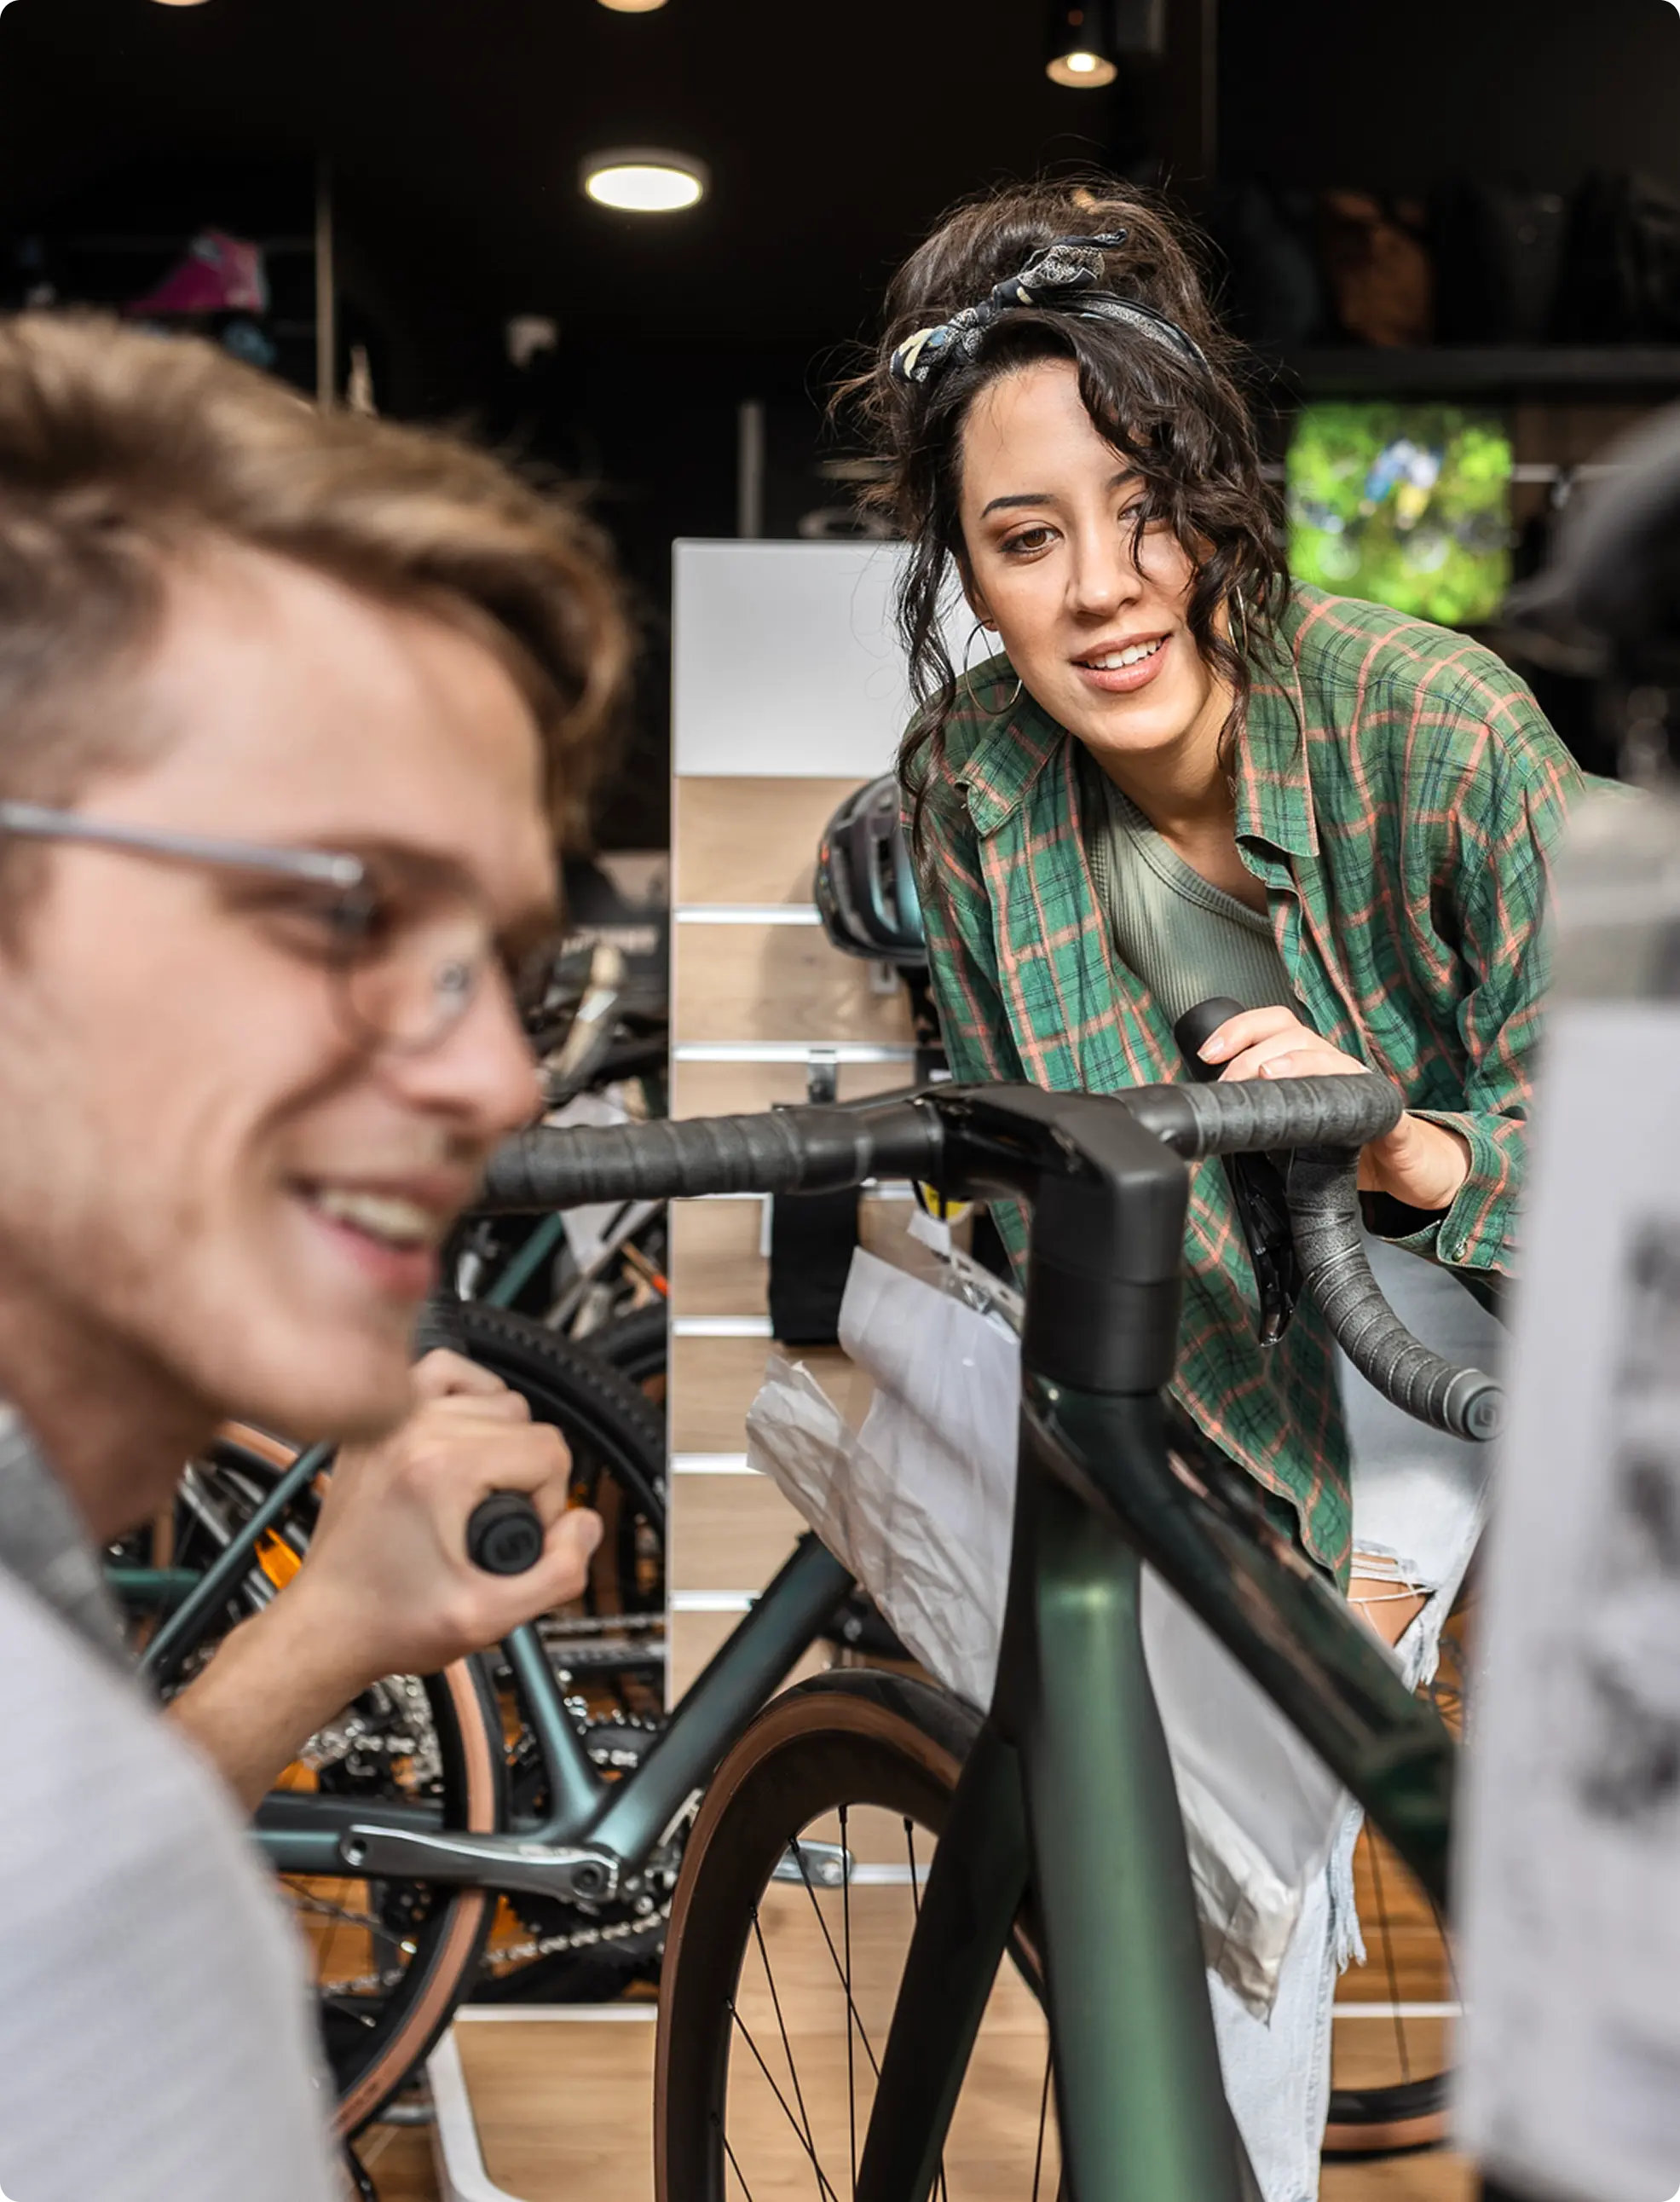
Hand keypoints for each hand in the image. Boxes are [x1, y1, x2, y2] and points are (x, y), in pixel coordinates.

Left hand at [170, 1351, 600, 1810]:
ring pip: (493, 1397)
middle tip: (498, 1525)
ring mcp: (391, 1422)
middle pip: (526, 1421)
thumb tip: (581, 1524)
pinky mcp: (378, 1425)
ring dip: (502, 1444)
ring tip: (480, 1492)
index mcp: (440, 1468)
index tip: (519, 1540)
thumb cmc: (390, 1621)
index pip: (549, 1451)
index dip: (550, 1504)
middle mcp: (412, 1430)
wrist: (327, 1625)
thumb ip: (559, 1573)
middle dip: (528, 1478)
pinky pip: (442, 1374)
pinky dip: (467, 1396)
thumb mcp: (491, 1618)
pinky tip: (468, 1439)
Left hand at [1197, 1006, 1470, 1212]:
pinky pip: (1372, 1093)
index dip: (1238, 1030)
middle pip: (1293, 1034)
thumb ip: (1259, 1119)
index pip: (1273, 1026)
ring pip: (1327, 1056)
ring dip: (1293, 1062)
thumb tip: (1212, 1119)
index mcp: (1308, 1063)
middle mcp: (1334, 1065)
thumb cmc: (1341, 1149)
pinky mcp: (1390, 1112)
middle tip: (1228, 1085)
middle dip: (1252, 1053)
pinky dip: (1350, 1090)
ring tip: (1268, 1076)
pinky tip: (1329, 1100)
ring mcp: (1362, 1084)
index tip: (1207, 1053)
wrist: (1399, 1171)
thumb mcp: (1289, 1131)